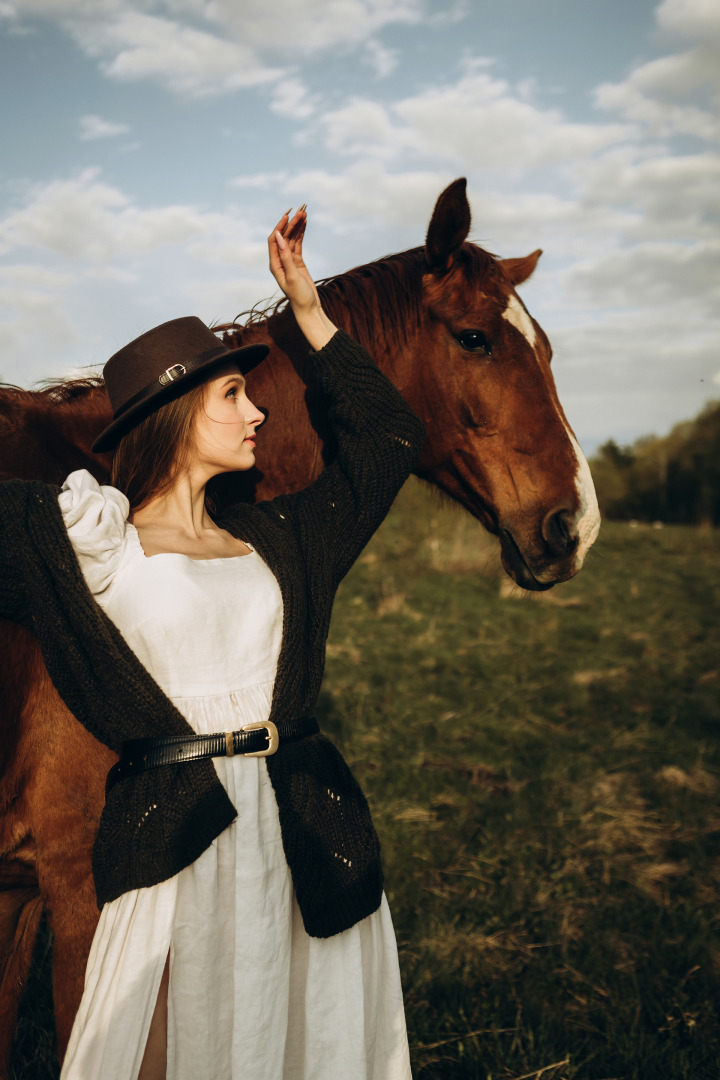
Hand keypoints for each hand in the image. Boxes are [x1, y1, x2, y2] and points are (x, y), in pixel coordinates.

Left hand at [268, 207, 336, 349]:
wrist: (309, 308)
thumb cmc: (300, 296)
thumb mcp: (293, 276)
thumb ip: (285, 256)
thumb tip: (278, 236)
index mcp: (274, 264)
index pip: (273, 240)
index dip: (280, 226)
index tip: (288, 215)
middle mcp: (279, 260)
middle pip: (283, 236)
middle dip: (291, 223)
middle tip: (301, 210)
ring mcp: (289, 260)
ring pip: (292, 238)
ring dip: (297, 226)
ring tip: (305, 213)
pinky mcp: (298, 262)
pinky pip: (298, 243)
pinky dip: (302, 233)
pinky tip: (306, 223)